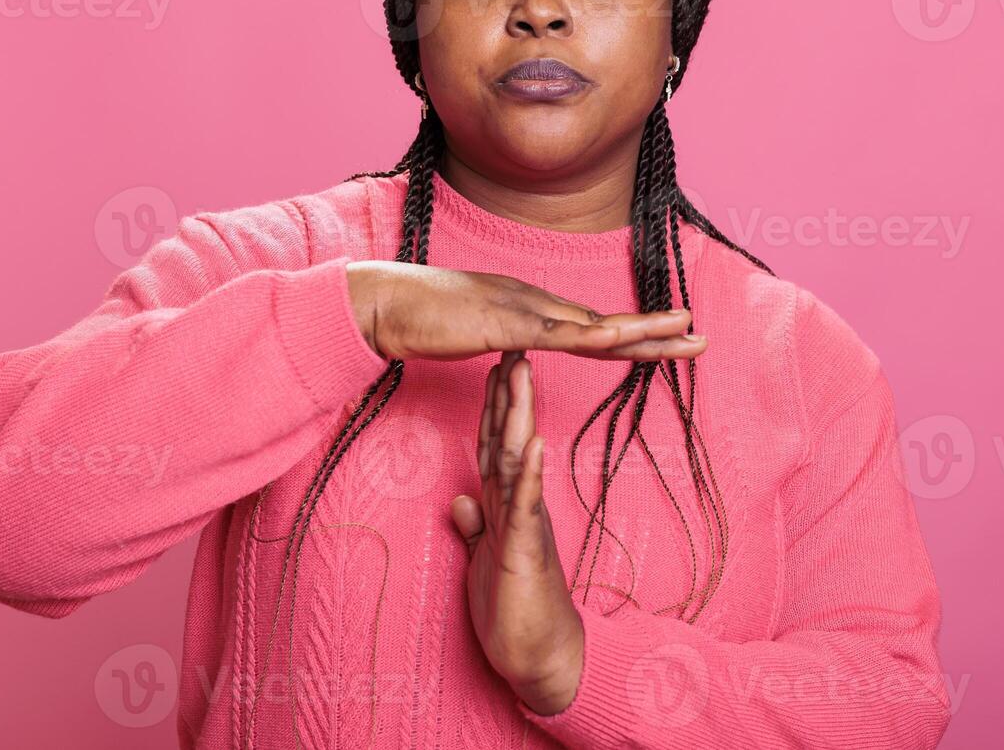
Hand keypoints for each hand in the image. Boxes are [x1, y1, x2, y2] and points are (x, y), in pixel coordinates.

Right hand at [346, 259, 704, 362]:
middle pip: (606, 323)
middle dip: (657, 332)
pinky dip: (595, 338)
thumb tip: (519, 353)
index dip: (632, 335)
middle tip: (701, 336)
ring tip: (687, 335)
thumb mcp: (471, 332)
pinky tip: (625, 342)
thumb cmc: (416, 319)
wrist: (381, 302)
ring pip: (596, 326)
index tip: (666, 341)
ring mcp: (522, 310)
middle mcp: (534, 302)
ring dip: (646, 331)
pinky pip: (558, 335)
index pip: (590, 327)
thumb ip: (500, 340)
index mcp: (527, 308)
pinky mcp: (504, 323)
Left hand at [449, 350, 584, 715]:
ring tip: (521, 372)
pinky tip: (534, 442)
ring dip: (518, 416)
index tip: (494, 365)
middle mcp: (517, 507)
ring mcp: (525, 524)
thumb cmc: (515, 614)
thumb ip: (474, 529)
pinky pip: (525, 504)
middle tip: (511, 344)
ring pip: (518, 460)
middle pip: (508, 439)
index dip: (493, 407)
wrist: (543, 660)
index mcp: (504, 508)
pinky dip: (528, 472)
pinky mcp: (527, 548)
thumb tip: (460, 501)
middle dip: (507, 393)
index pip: (496, 446)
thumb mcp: (482, 564)